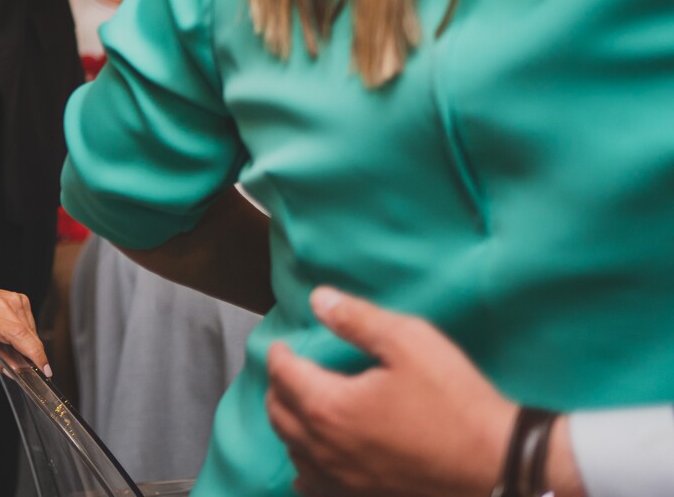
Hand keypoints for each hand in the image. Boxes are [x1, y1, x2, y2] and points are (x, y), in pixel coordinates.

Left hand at [0, 283, 47, 373]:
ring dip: (26, 344)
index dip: (36, 355)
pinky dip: (24, 333)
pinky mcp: (17, 297)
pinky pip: (29, 321)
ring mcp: (12, 299)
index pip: (20, 337)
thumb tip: (12, 371)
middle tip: (20, 367)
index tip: (45, 371)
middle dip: (32, 356)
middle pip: (30, 336)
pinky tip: (8, 335)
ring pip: (32, 330)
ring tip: (5, 346)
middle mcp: (2, 305)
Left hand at [264, 287, 579, 496]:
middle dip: (278, 387)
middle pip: (279, 414)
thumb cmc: (455, 400)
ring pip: (293, 451)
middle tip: (289, 370)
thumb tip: (318, 299)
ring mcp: (342, 480)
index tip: (284, 344)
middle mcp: (326, 449)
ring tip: (300, 405)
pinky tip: (313, 457)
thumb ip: (358, 319)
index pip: (284, 375)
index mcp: (330, 407)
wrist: (498, 463)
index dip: (279, 355)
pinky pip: (314, 484)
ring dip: (289, 424)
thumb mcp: (410, 343)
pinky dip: (305, 464)